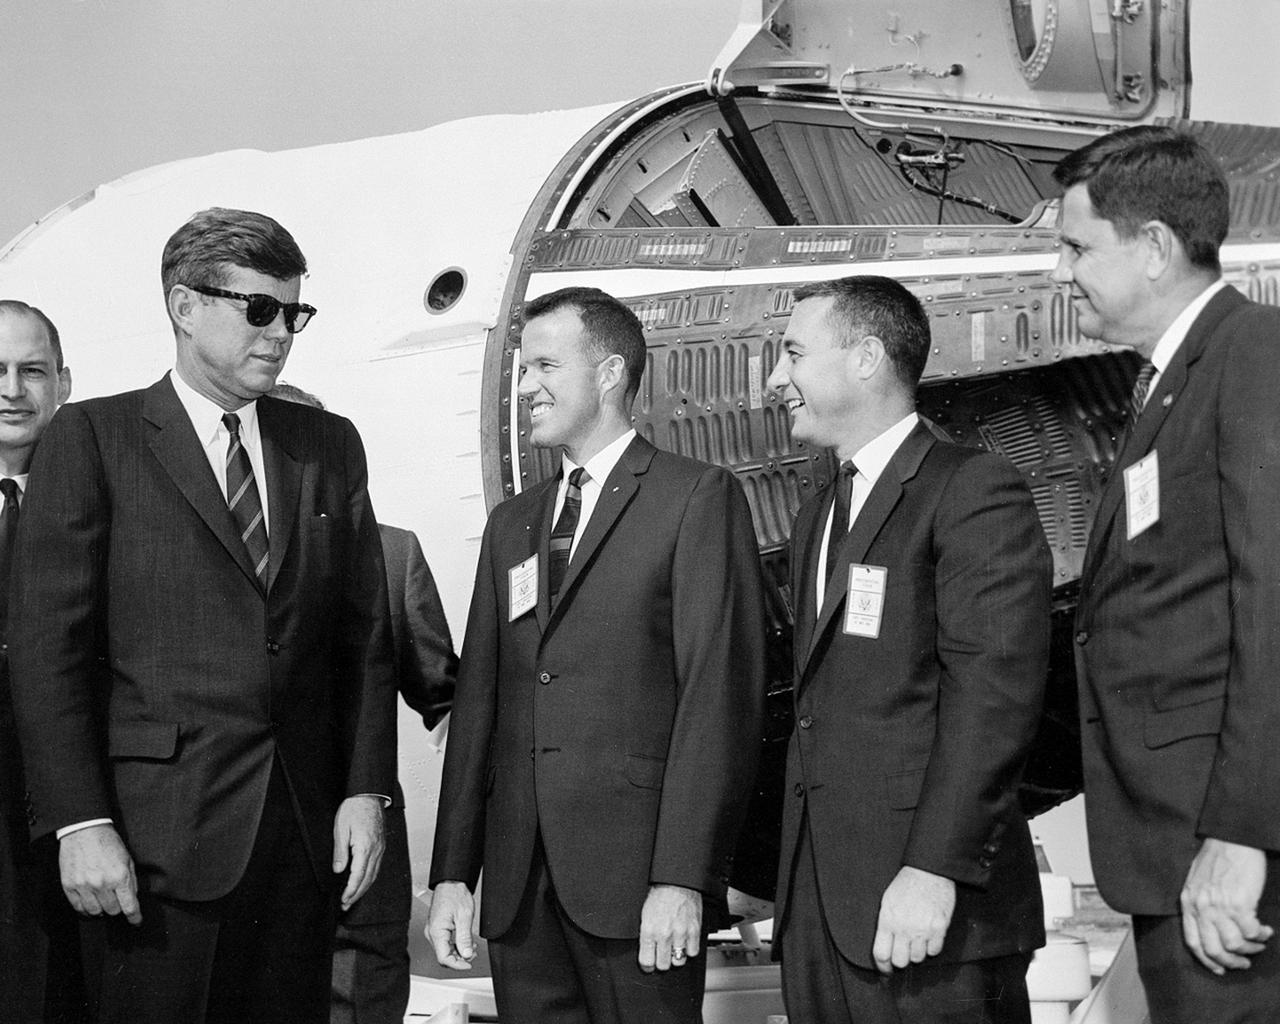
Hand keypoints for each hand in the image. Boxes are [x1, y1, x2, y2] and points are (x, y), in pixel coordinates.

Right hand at [59, 824, 140, 924]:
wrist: (84, 830)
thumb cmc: (108, 843)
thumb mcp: (127, 859)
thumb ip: (131, 880)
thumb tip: (132, 899)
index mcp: (120, 876)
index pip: (129, 906)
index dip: (134, 917)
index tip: (136, 921)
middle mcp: (102, 884)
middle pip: (112, 911)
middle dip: (117, 907)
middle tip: (116, 899)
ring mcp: (84, 886)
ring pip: (95, 912)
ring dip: (101, 909)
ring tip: (103, 899)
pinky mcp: (69, 886)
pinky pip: (78, 908)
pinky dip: (86, 909)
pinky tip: (90, 902)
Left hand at [332, 795, 384, 910]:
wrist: (369, 795)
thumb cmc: (355, 808)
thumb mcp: (341, 828)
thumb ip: (340, 851)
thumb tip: (338, 870)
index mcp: (365, 847)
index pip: (358, 876)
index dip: (351, 891)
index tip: (344, 900)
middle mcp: (375, 850)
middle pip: (368, 879)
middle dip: (357, 895)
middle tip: (346, 905)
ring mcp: (380, 848)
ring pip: (374, 874)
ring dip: (363, 889)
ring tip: (353, 898)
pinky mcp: (380, 845)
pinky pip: (377, 867)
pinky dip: (370, 878)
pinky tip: (364, 881)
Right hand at [427, 880, 476, 969]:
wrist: (451, 883)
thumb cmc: (455, 894)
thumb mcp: (464, 917)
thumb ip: (465, 938)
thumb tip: (466, 955)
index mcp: (437, 931)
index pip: (444, 958)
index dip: (457, 965)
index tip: (469, 964)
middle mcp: (432, 933)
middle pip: (444, 956)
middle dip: (460, 958)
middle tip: (473, 953)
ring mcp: (433, 931)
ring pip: (445, 951)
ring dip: (458, 952)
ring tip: (471, 946)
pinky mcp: (437, 928)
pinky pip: (445, 943)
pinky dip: (455, 946)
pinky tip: (464, 942)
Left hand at [638, 883, 701, 972]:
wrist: (676, 881)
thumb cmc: (659, 894)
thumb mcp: (644, 914)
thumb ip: (645, 935)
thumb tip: (645, 951)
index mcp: (649, 930)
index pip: (646, 962)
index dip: (647, 966)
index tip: (649, 965)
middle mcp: (664, 934)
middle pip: (663, 965)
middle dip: (661, 962)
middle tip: (662, 955)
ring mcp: (680, 933)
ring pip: (679, 961)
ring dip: (676, 957)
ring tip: (674, 948)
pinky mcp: (694, 931)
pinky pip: (693, 952)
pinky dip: (689, 950)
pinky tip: (684, 943)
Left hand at [872, 866, 955, 974]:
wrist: (929, 871)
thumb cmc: (906, 884)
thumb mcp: (887, 901)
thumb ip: (885, 924)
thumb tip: (884, 945)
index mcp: (887, 920)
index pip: (881, 954)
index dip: (882, 967)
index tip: (886, 970)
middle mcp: (904, 928)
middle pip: (900, 962)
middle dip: (901, 960)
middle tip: (903, 953)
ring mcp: (923, 929)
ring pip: (918, 958)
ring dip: (917, 953)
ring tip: (917, 939)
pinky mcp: (939, 928)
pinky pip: (935, 951)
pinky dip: (932, 947)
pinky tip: (929, 935)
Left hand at [1180, 838, 1273, 973]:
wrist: (1231, 839)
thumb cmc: (1216, 858)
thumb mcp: (1196, 881)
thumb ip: (1199, 903)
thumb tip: (1208, 926)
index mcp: (1188, 902)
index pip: (1192, 941)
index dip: (1206, 960)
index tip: (1219, 969)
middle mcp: (1201, 907)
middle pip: (1214, 949)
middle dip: (1230, 963)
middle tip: (1243, 963)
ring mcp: (1220, 906)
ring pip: (1235, 945)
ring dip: (1250, 949)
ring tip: (1257, 944)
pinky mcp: (1240, 903)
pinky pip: (1251, 932)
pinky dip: (1261, 936)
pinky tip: (1265, 931)